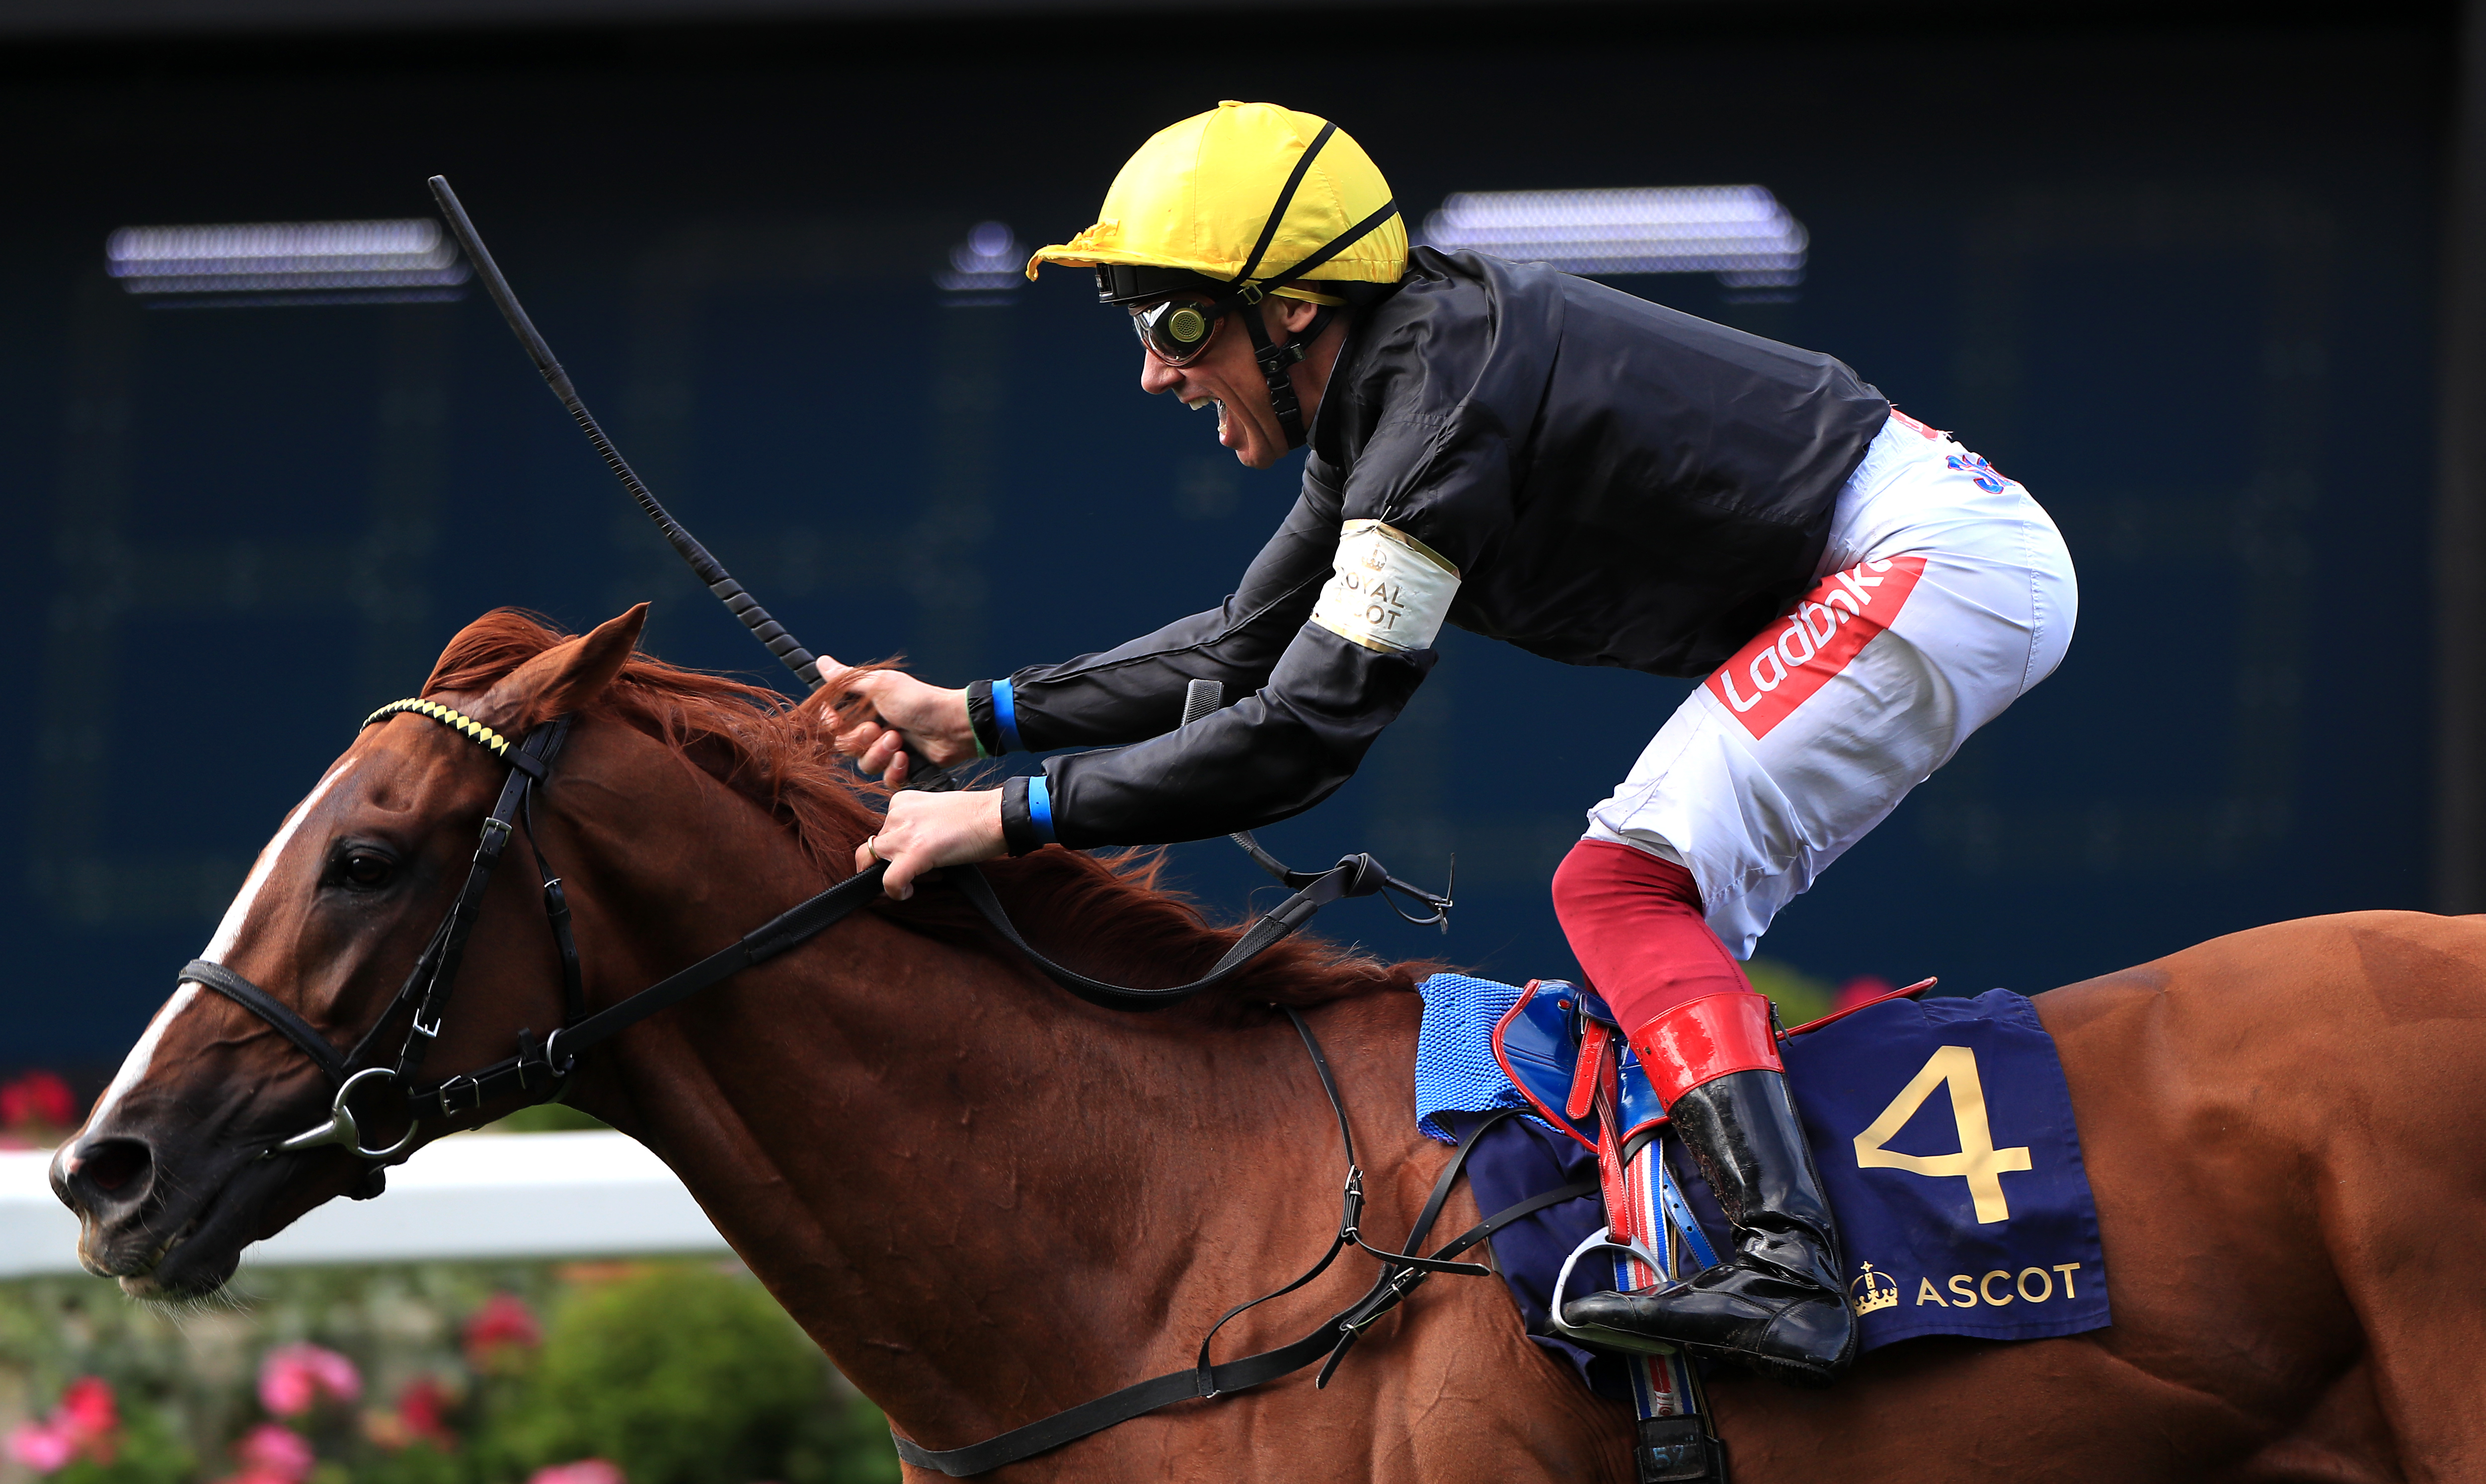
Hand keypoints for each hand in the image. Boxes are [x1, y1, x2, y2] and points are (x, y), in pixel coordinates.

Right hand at [829, 672, 975, 785]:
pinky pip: (886, 780)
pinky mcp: (902, 768)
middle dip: (861, 740)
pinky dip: (895, 770)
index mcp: (865, 709)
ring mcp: (888, 751)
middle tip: (880, 728)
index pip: (833, 723)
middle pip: (846, 747)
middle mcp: (873, 730)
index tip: (835, 722)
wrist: (952, 725)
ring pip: (865, 765)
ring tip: (899, 741)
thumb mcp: (881, 685)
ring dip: (880, 754)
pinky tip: (906, 759)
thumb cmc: (918, 700)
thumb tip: (822, 661)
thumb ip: (848, 679)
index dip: (831, 725)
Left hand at [858, 788, 1005, 898]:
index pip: (882, 830)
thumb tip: (908, 851)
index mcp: (902, 801)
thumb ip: (916, 826)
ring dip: (887, 876)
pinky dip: (896, 892)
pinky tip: (908, 892)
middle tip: (909, 874)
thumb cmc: (976, 817)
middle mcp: (897, 814)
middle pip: (872, 846)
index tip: (913, 859)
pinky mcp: (915, 852)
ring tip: (912, 881)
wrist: (998, 815)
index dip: (894, 850)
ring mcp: (904, 833)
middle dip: (885, 864)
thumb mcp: (936, 813)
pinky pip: (889, 881)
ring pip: (870, 861)